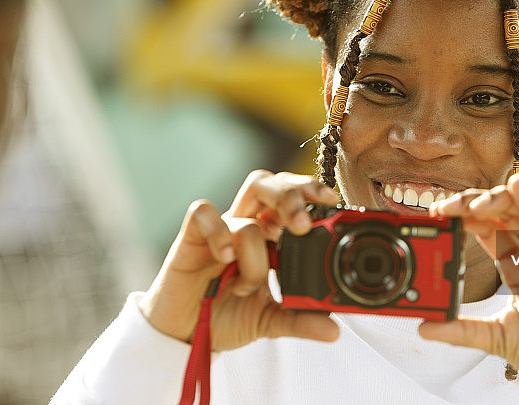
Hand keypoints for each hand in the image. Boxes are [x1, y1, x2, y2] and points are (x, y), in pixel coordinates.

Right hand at [138, 170, 340, 350]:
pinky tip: (225, 260)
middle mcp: (247, 225)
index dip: (312, 191)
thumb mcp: (269, 321)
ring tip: (254, 277)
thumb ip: (300, 320)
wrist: (185, 336)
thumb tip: (334, 331)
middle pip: (271, 183)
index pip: (292, 197)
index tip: (333, 202)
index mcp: (269, 237)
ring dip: (258, 238)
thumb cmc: (225, 316)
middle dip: (292, 195)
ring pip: (248, 198)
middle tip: (303, 226)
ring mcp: (220, 229)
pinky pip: (203, 213)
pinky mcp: (191, 238)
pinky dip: (219, 233)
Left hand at [420, 174, 518, 401]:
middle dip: (472, 202)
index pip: (484, 227)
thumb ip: (462, 330)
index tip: (436, 215)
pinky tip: (516, 187)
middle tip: (445, 207)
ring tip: (472, 203)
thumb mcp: (497, 339)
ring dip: (497, 198)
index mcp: (513, 265)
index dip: (461, 216)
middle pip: (501, 211)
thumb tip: (425, 328)